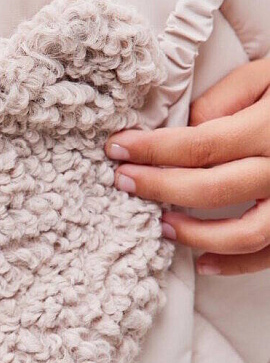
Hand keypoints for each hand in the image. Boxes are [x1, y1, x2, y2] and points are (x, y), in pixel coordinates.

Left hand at [106, 59, 269, 275]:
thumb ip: (226, 98)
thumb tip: (185, 130)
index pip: (200, 144)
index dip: (152, 149)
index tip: (117, 148)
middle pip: (212, 188)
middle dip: (159, 187)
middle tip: (123, 181)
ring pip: (245, 233)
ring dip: (196, 234)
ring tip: (160, 224)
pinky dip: (235, 264)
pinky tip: (201, 262)